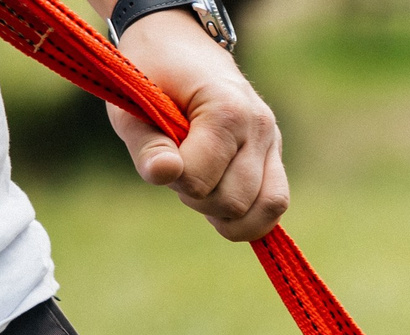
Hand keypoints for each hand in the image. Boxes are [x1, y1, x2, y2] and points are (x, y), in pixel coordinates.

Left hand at [106, 8, 288, 239]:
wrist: (181, 43)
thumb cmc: (152, 72)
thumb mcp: (134, 103)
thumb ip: (145, 144)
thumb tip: (163, 175)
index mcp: (227, 110)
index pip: (201, 179)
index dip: (172, 178)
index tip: (159, 155)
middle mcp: (260, 128)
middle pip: (234, 200)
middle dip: (198, 199)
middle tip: (179, 172)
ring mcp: (273, 142)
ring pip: (264, 209)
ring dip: (227, 214)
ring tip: (202, 192)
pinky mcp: (275, 155)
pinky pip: (275, 202)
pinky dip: (250, 216)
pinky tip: (224, 211)